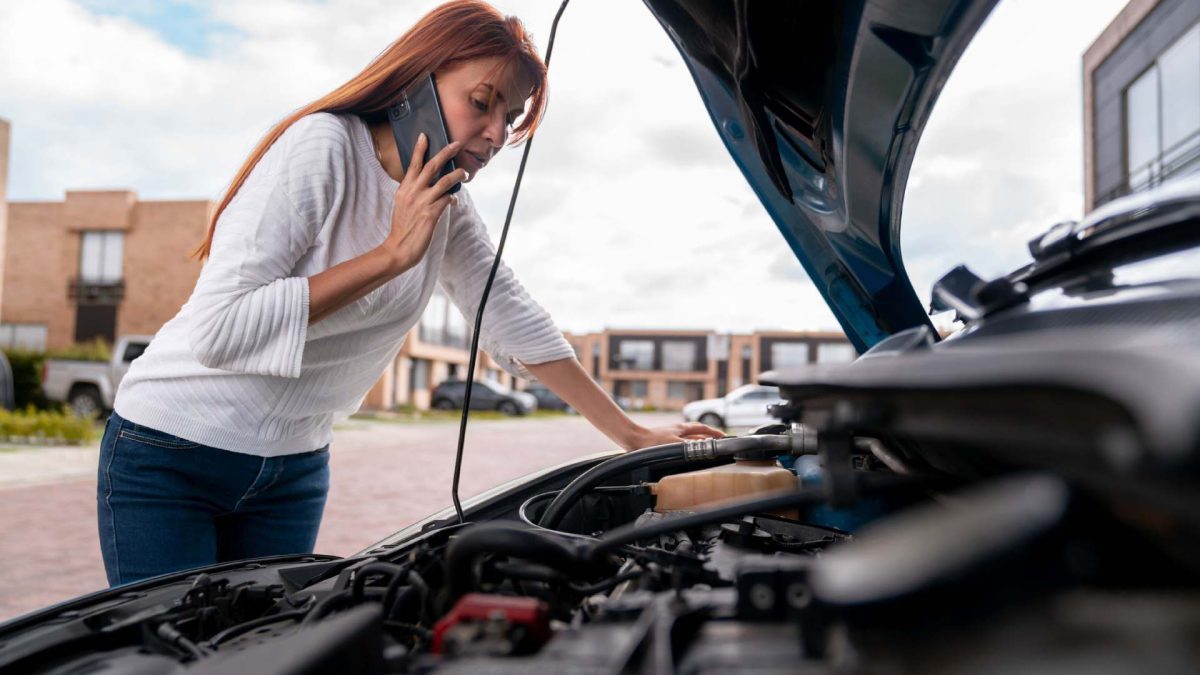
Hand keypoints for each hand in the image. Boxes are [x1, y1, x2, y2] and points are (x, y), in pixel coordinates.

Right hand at [378, 133, 468, 274]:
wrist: (399, 248)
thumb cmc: (402, 227)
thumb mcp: (402, 205)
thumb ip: (413, 193)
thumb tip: (430, 186)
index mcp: (404, 189)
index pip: (413, 164)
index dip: (419, 149)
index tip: (425, 136)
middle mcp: (412, 192)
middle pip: (431, 166)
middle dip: (445, 153)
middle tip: (456, 144)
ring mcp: (422, 202)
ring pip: (444, 181)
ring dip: (457, 175)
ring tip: (465, 174)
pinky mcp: (431, 214)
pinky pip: (447, 199)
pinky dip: (453, 198)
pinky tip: (454, 201)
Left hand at [622, 422, 724, 450]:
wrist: (633, 439)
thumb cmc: (651, 440)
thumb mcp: (673, 444)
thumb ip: (689, 445)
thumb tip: (704, 446)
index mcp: (682, 428)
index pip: (703, 428)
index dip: (715, 432)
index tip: (725, 437)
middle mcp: (678, 431)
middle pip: (698, 433)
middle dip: (710, 437)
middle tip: (720, 444)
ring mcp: (672, 435)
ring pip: (691, 438)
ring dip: (700, 442)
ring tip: (708, 449)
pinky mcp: (665, 441)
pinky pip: (683, 444)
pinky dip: (689, 447)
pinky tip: (688, 453)